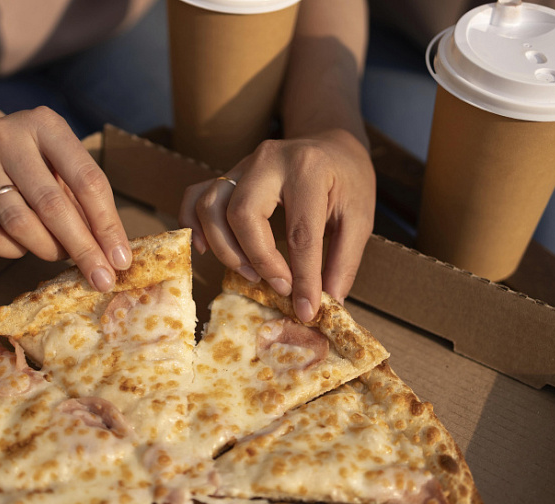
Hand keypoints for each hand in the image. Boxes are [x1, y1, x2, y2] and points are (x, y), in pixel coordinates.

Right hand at [0, 107, 132, 291]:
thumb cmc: (34, 162)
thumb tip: (112, 254)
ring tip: (60, 255)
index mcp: (46, 124)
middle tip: (100, 279)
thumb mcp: (63, 165)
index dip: (107, 225)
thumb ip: (86, 201)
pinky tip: (23, 246)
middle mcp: (6, 136)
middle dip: (82, 248)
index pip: (87, 180)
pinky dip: (12, 250)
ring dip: (47, 249)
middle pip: (52, 205)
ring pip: (18, 223)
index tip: (121, 259)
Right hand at [179, 128, 375, 320]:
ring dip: (226, 248)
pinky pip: (195, 196)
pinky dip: (193, 225)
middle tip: (280, 286)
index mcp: (309, 169)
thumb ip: (344, 260)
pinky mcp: (228, 173)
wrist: (332, 144)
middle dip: (258, 259)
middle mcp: (269, 160)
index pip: (299, 232)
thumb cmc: (349, 181)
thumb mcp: (361, 217)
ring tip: (251, 274)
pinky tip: (206, 250)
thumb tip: (327, 302)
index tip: (306, 308)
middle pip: (242, 214)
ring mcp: (243, 164)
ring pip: (212, 206)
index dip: (303, 277)